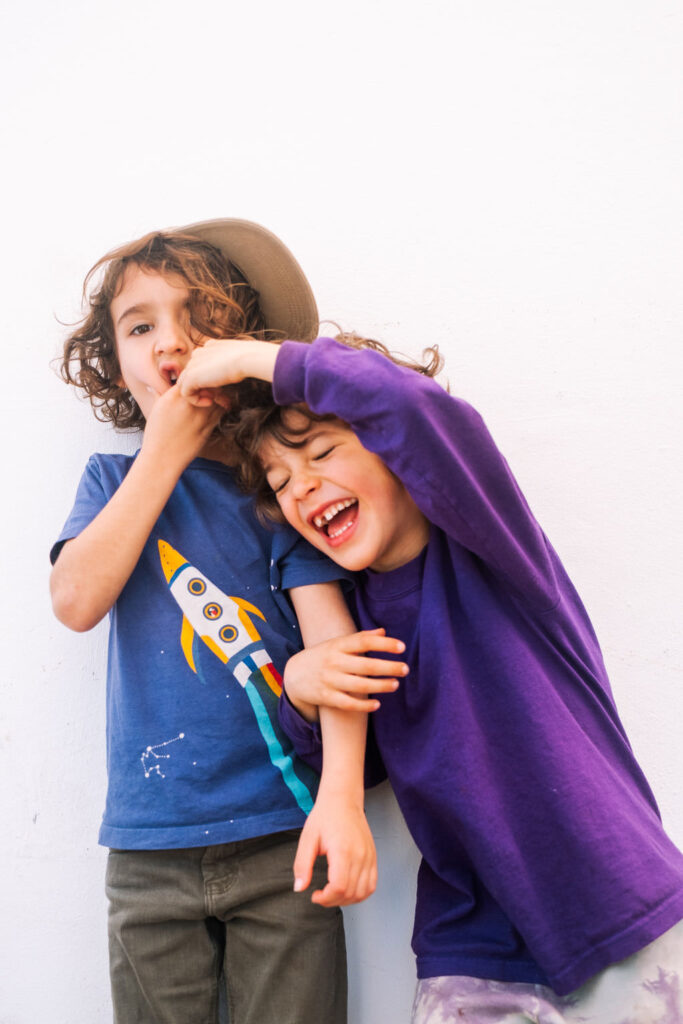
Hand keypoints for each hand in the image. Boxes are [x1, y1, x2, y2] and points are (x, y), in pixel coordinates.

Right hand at [141, 383, 222, 469]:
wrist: (162, 459)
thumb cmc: (156, 435)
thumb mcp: (155, 410)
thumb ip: (158, 395)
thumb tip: (154, 386)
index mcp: (173, 397)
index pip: (191, 375)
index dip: (197, 375)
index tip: (198, 378)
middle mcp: (188, 404)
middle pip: (208, 383)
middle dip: (211, 382)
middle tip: (211, 384)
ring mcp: (200, 416)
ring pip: (218, 397)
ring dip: (219, 394)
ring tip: (215, 395)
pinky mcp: (208, 428)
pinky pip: (221, 411)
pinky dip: (221, 407)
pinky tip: (217, 408)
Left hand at [178, 338, 279, 405]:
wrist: (248, 358)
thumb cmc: (252, 360)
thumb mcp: (241, 359)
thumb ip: (232, 363)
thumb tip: (238, 373)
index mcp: (210, 346)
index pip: (201, 363)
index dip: (208, 377)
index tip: (221, 387)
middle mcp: (199, 353)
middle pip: (192, 373)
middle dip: (202, 387)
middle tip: (217, 396)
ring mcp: (193, 364)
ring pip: (186, 383)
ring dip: (198, 394)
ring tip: (213, 400)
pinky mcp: (191, 377)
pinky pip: (185, 392)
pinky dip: (196, 400)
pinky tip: (210, 402)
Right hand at [284, 628, 407, 718]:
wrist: (293, 675)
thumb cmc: (322, 657)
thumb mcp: (337, 644)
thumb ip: (360, 638)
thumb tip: (384, 631)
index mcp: (338, 645)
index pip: (364, 642)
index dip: (384, 644)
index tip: (402, 647)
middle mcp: (334, 662)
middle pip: (366, 665)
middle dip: (388, 667)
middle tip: (405, 669)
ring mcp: (330, 680)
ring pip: (360, 685)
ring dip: (381, 686)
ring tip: (395, 684)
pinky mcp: (326, 698)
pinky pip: (348, 703)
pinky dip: (364, 705)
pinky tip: (377, 704)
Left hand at [293, 791, 376, 906]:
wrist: (343, 800)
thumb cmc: (324, 817)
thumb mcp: (307, 839)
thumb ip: (302, 865)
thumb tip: (299, 888)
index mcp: (343, 851)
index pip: (339, 887)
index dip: (326, 898)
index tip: (314, 895)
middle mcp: (360, 856)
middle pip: (350, 893)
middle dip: (332, 901)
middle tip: (320, 895)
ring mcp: (369, 857)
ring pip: (362, 893)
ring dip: (346, 900)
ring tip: (332, 893)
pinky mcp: (373, 857)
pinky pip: (371, 885)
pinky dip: (360, 894)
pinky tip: (346, 889)